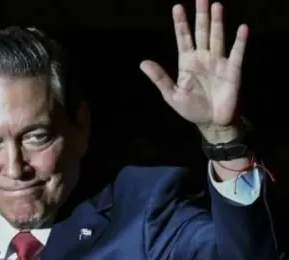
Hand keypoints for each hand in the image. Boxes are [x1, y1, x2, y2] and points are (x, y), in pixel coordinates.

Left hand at [140, 0, 246, 137]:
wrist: (212, 123)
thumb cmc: (192, 109)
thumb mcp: (172, 95)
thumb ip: (160, 78)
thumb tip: (143, 63)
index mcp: (187, 63)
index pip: (183, 38)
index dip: (181, 23)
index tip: (177, 7)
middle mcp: (203, 58)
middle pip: (202, 32)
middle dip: (201, 15)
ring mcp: (218, 63)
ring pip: (218, 37)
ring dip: (217, 22)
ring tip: (216, 5)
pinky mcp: (232, 71)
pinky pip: (236, 54)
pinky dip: (240, 42)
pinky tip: (242, 28)